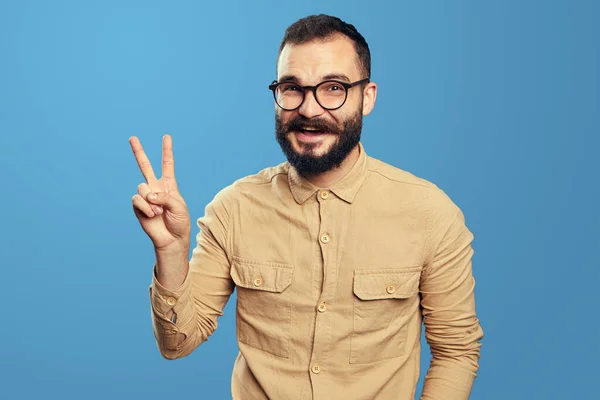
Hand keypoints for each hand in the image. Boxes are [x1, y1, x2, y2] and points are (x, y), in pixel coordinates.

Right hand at [129, 134, 190, 251]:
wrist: (171, 239)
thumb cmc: (179, 222)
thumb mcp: (178, 206)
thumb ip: (164, 197)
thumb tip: (148, 195)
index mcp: (169, 185)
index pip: (167, 165)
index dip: (167, 151)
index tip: (166, 137)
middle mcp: (156, 188)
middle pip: (145, 166)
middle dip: (138, 152)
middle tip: (132, 138)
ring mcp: (146, 196)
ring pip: (142, 187)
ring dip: (151, 201)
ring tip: (159, 212)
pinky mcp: (138, 206)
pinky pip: (137, 200)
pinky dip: (146, 207)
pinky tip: (152, 215)